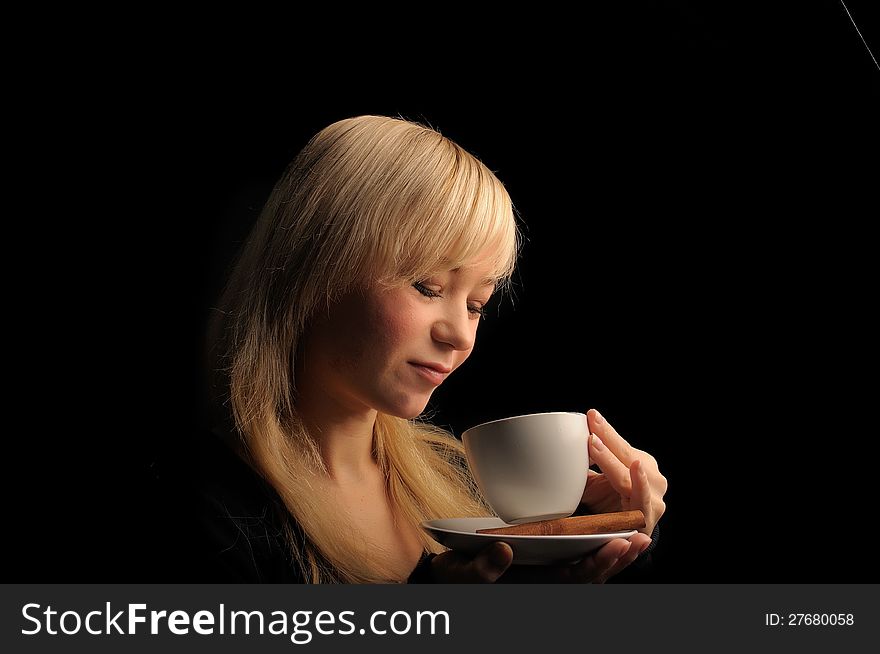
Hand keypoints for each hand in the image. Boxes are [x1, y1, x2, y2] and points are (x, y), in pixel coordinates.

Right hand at [429, 535, 651, 582]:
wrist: (451, 578)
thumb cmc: (457, 576)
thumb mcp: (463, 573)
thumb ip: (483, 567)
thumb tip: (503, 551)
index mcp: (533, 586)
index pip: (574, 579)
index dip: (598, 563)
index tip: (619, 543)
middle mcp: (546, 584)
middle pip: (591, 576)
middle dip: (618, 559)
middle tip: (641, 538)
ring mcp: (549, 576)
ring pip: (590, 569)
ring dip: (615, 555)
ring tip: (639, 535)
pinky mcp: (547, 567)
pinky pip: (581, 561)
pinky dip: (600, 549)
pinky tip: (615, 535)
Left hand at [582, 409, 666, 537]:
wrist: (628, 537)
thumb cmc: (611, 504)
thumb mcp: (594, 483)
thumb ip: (583, 467)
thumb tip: (559, 448)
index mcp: (639, 462)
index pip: (619, 444)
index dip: (605, 430)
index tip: (590, 415)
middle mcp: (651, 475)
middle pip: (624, 453)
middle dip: (606, 437)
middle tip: (591, 422)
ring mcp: (653, 495)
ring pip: (627, 473)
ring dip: (610, 458)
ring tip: (595, 442)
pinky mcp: (649, 513)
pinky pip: (641, 497)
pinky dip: (639, 482)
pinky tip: (636, 468)